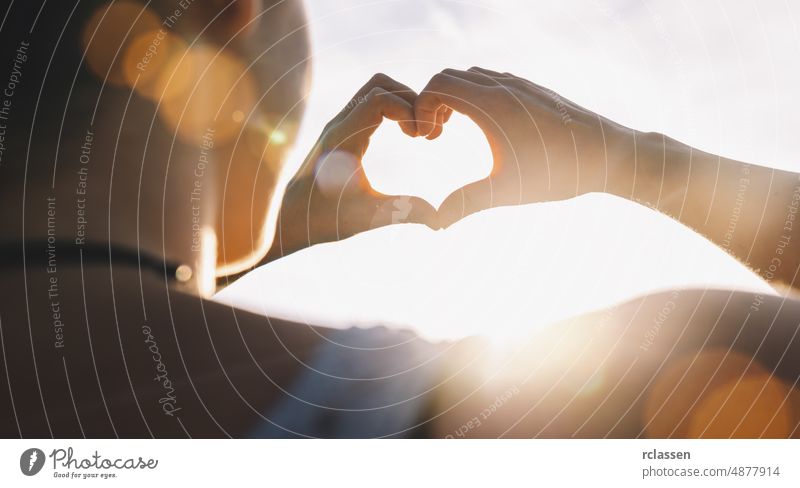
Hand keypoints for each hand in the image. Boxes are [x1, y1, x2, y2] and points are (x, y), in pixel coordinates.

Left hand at [267, 74, 441, 260]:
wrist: (289, 219)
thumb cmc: (324, 220)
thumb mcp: (367, 218)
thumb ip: (403, 213)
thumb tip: (438, 220)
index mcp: (344, 138)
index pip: (380, 98)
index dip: (407, 110)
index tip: (420, 137)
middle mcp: (339, 124)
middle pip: (379, 84)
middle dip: (409, 99)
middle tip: (423, 131)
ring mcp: (339, 125)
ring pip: (374, 89)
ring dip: (401, 101)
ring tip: (416, 132)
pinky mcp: (341, 131)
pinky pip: (370, 103)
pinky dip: (392, 109)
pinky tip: (403, 136)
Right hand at [414, 67, 635, 226]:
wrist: (609, 153)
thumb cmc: (558, 171)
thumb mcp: (507, 191)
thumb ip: (466, 203)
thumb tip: (433, 223)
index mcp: (491, 104)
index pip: (437, 86)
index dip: (420, 108)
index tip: (425, 139)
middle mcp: (504, 86)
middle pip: (450, 76)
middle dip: (432, 102)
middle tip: (434, 136)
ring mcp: (520, 85)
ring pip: (471, 76)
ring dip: (453, 97)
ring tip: (452, 131)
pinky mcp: (534, 90)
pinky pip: (492, 79)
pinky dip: (474, 94)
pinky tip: (485, 126)